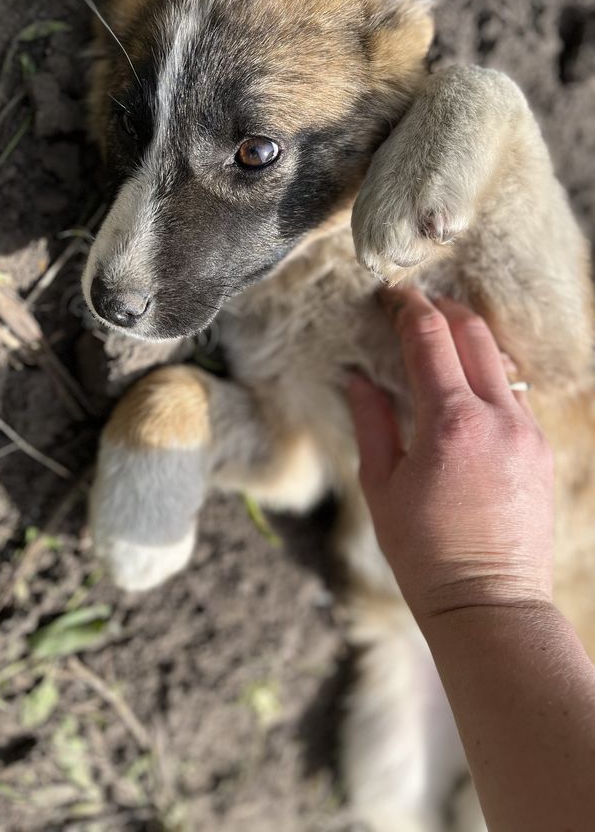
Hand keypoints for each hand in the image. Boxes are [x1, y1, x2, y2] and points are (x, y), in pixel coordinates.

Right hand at [347, 288, 554, 623]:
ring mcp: (527, 432)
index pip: (430, 338)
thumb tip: (358, 378)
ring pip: (500, 361)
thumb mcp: (382, 486)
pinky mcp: (542, 450)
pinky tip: (465, 391)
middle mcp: (497, 417)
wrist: (490, 604)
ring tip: (439, 343)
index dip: (408, 308)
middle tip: (415, 306)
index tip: (392, 295)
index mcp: (450, 422)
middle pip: (475, 333)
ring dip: (469, 341)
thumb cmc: (425, 552)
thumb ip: (372, 421)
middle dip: (444, 309)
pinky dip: (488, 378)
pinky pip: (514, 395)